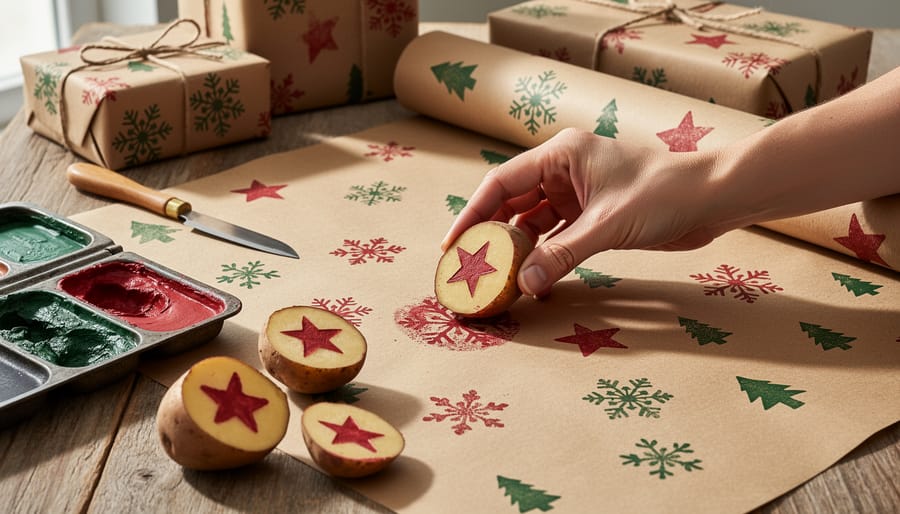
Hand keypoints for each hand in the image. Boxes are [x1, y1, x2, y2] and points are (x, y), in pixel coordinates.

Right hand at [441, 128, 730, 296]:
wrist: (713, 200)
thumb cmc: (665, 195)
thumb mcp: (608, 225)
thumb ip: (564, 254)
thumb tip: (526, 285)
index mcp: (562, 154)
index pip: (501, 182)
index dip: (473, 213)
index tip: (453, 244)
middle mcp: (565, 170)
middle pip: (513, 203)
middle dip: (492, 234)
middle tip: (469, 267)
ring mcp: (578, 193)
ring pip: (534, 222)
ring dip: (519, 248)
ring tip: (497, 277)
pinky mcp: (593, 214)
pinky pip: (557, 236)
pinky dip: (545, 255)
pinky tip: (533, 277)